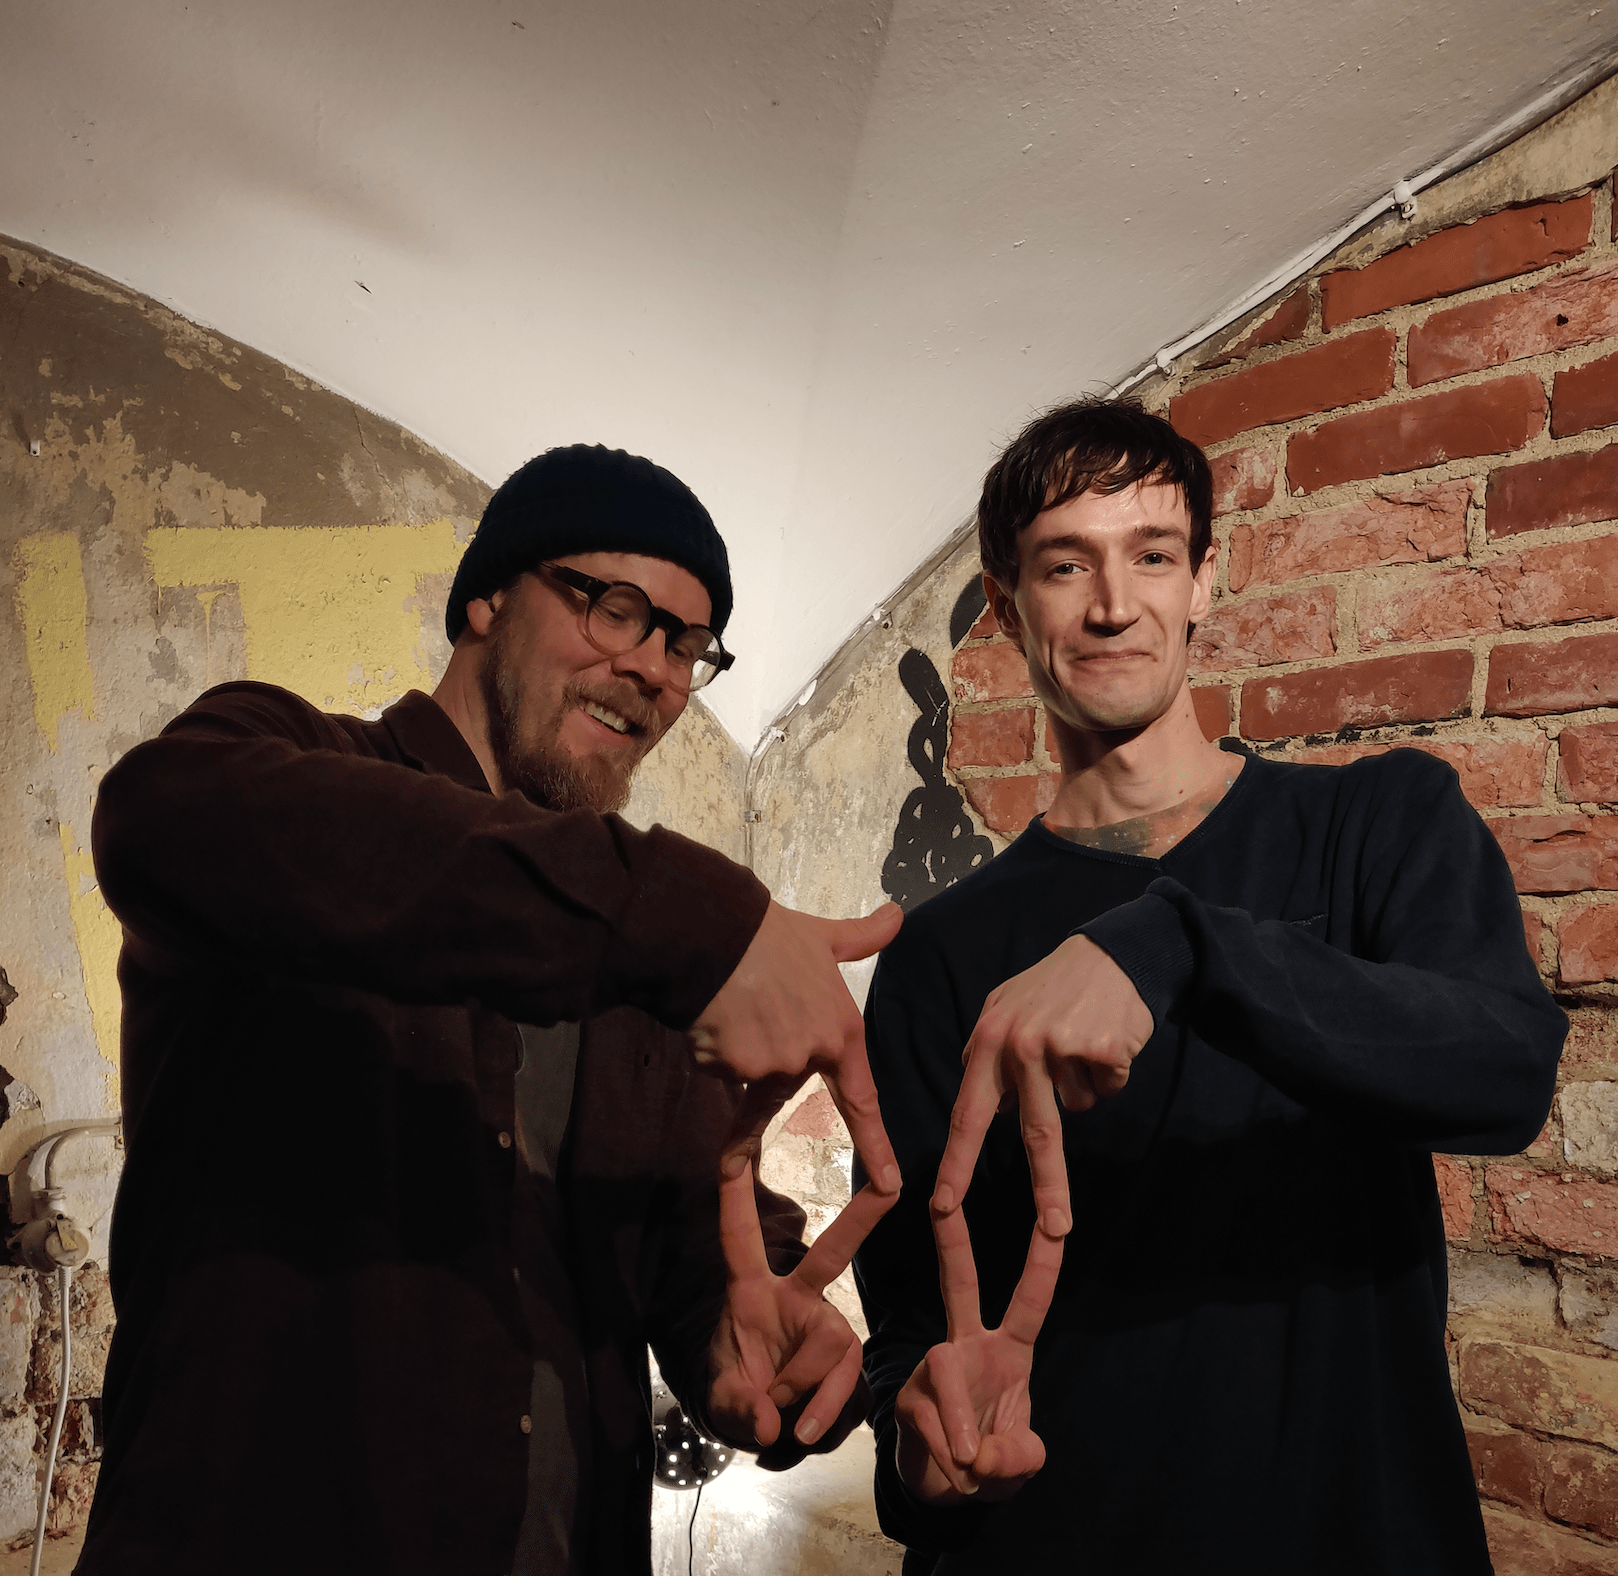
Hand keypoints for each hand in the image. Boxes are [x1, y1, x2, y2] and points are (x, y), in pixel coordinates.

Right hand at [692, 900, 903, 1193]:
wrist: (716, 933)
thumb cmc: (772, 934)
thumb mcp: (824, 935)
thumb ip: (861, 937)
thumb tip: (896, 914)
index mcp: (840, 1031)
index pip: (862, 1097)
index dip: (876, 1144)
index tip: (892, 1183)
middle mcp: (811, 1055)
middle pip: (785, 1073)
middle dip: (765, 1044)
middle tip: (755, 1003)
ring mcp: (772, 1065)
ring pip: (748, 1069)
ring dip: (738, 1042)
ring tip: (733, 996)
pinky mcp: (734, 1068)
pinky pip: (720, 1066)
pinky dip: (713, 1044)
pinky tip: (712, 1011)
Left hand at [707, 1161, 895, 1449]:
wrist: (765, 1427)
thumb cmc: (738, 1394)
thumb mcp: (722, 1400)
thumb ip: (738, 1408)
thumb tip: (770, 1420)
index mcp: (750, 1290)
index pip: (740, 1235)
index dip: (735, 1194)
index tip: (733, 1148)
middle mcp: (795, 1296)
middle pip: (831, 1253)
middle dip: (860, 1218)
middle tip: (889, 1188)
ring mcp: (825, 1325)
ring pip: (833, 1341)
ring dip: (805, 1385)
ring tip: (782, 1419)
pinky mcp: (846, 1356)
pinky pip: (847, 1378)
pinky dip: (824, 1408)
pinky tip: (806, 1431)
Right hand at [895, 1204, 1061, 1503]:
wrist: (945, 1492)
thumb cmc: (991, 1464)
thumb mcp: (1020, 1464)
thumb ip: (1017, 1456)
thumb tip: (980, 1451)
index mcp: (1008, 1351)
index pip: (1030, 1300)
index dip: (1043, 1262)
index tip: (1057, 1220)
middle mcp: (967, 1345)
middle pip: (959, 1284)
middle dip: (953, 1241)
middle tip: (943, 1200)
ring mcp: (934, 1367)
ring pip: (945, 1368)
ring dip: (962, 1423)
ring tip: (974, 1463)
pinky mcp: (908, 1395)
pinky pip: (929, 1417)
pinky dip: (949, 1455)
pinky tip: (958, 1474)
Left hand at [932, 935, 1151, 1237]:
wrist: (1110, 953)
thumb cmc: (1053, 986)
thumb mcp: (1004, 1008)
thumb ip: (989, 1054)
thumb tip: (987, 1106)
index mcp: (988, 1041)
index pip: (968, 1114)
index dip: (957, 1164)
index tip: (944, 1205)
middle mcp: (1020, 1046)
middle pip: (1037, 1131)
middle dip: (1048, 1186)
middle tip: (1056, 1231)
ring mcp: (1063, 1048)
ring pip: (1078, 1104)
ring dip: (1084, 1083)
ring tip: (1082, 1041)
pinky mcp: (1102, 1049)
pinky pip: (1108, 1087)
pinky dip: (1110, 1072)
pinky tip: (1105, 1038)